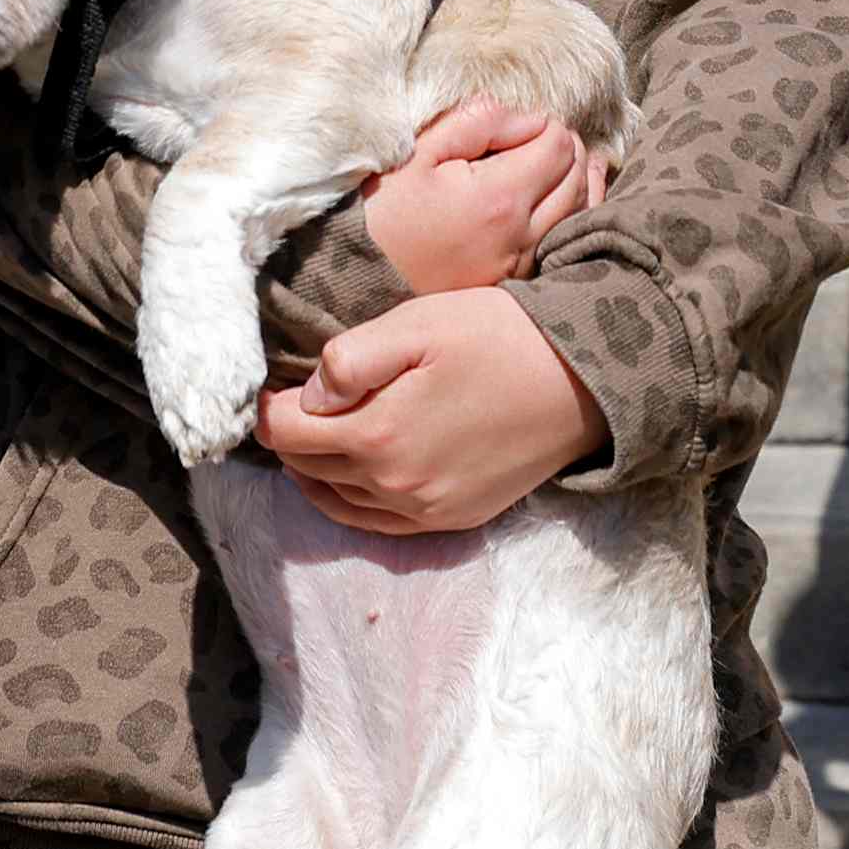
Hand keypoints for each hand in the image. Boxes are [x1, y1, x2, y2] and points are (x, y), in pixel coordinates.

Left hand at [252, 286, 604, 532]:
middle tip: (287, 407)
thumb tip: (307, 396)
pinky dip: (351, 501)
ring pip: (337, 502)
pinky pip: (378, 524)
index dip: (266, 407)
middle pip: (307, 468)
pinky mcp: (453, 520)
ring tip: (311, 438)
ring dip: (315, 471)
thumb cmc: (498, 337)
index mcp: (378, 434)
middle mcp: (395, 485)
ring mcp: (425, 510)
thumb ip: (351, 359)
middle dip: (287, 437)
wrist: (582, 379)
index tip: (269, 385)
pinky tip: (349, 475)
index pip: (284, 432)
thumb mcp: (418, 324)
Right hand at [365, 99, 614, 294]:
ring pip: (580, 211)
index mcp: (499, 198)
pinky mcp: (517, 281)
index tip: (522, 125)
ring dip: (579, 179)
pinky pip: (564, 242)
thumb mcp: (421, 151)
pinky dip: (573, 213)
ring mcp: (522, 263)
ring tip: (570, 158)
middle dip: (568, 148)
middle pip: (576, 177)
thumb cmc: (385, 209)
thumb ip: (480, 121)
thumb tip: (531, 118)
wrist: (361, 272)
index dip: (547, 124)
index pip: (558, 146)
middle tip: (543, 137)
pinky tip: (570, 195)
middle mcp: (521, 236)